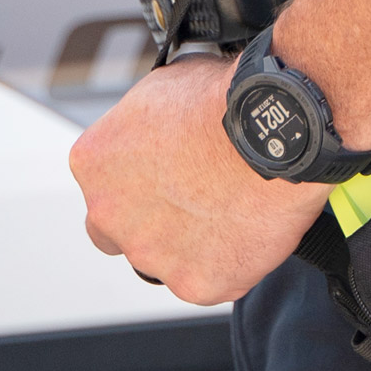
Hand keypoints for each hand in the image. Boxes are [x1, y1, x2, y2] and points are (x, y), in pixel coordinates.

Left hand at [70, 56, 331, 304]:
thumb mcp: (165, 87)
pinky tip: (254, 230)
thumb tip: (163, 123)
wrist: (276, 129)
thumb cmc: (228, 100)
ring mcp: (152, 253)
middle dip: (155, 223)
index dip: (142, 185)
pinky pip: (214, 280)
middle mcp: (109, 214)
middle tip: (201, 203)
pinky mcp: (197, 282)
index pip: (105, 188)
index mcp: (94, 163)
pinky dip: (234, 263)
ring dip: (196, 245)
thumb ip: (147, 123)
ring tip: (238, 212)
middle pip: (123, 234)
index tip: (173, 177)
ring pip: (170, 261)